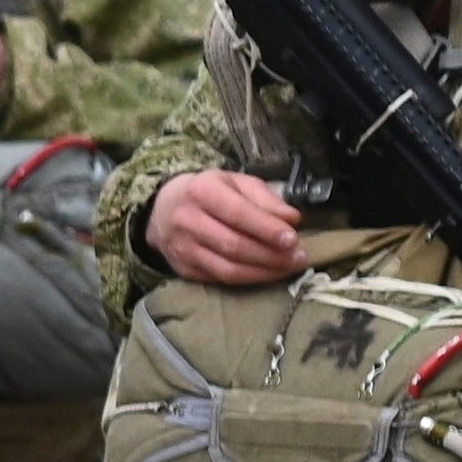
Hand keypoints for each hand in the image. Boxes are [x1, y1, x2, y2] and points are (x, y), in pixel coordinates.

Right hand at [144, 168, 309, 288]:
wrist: (163, 210)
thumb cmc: (209, 192)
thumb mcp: (236, 182)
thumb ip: (265, 198)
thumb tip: (292, 219)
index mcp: (201, 191)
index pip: (237, 214)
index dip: (266, 229)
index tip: (292, 239)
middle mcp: (187, 221)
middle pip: (233, 245)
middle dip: (270, 254)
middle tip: (298, 257)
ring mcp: (183, 249)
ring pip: (227, 268)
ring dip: (263, 271)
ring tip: (288, 267)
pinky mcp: (183, 269)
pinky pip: (219, 279)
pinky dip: (248, 279)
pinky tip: (267, 273)